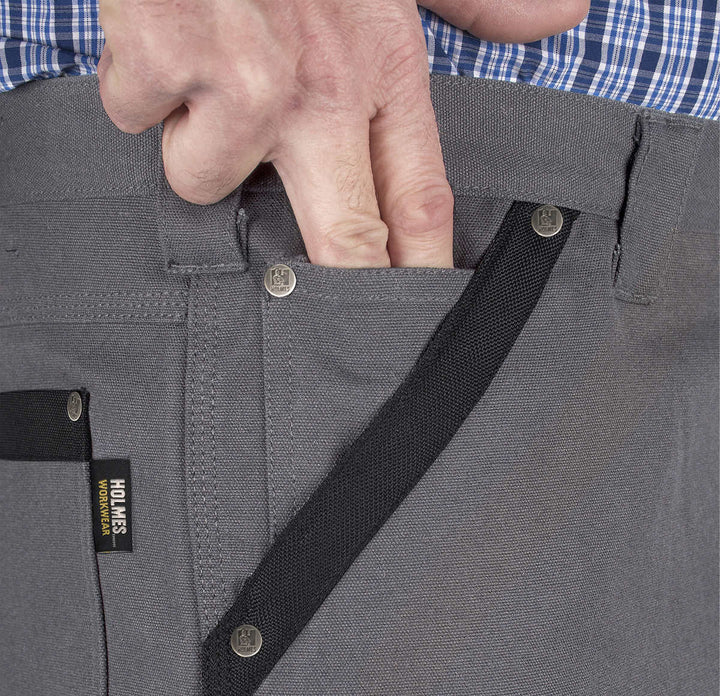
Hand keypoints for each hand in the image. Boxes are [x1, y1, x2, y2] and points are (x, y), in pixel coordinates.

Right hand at [97, 0, 588, 267]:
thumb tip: (565, 16)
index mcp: (379, 62)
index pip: (421, 195)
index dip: (427, 267)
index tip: (429, 315)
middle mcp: (319, 85)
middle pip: (345, 235)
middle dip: (345, 294)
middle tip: (346, 342)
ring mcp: (240, 81)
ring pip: (205, 180)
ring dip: (196, 142)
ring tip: (202, 79)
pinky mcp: (164, 64)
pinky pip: (136, 121)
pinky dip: (138, 93)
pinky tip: (159, 43)